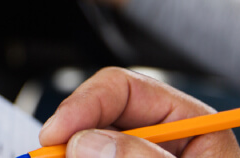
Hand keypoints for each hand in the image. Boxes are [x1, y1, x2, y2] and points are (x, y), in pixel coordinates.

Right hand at [40, 67, 239, 157]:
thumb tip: (87, 141)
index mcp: (191, 126)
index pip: (124, 88)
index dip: (84, 105)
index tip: (55, 133)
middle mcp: (161, 139)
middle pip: (96, 115)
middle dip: (70, 133)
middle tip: (47, 157)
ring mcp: (138, 155)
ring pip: (85, 141)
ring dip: (69, 152)